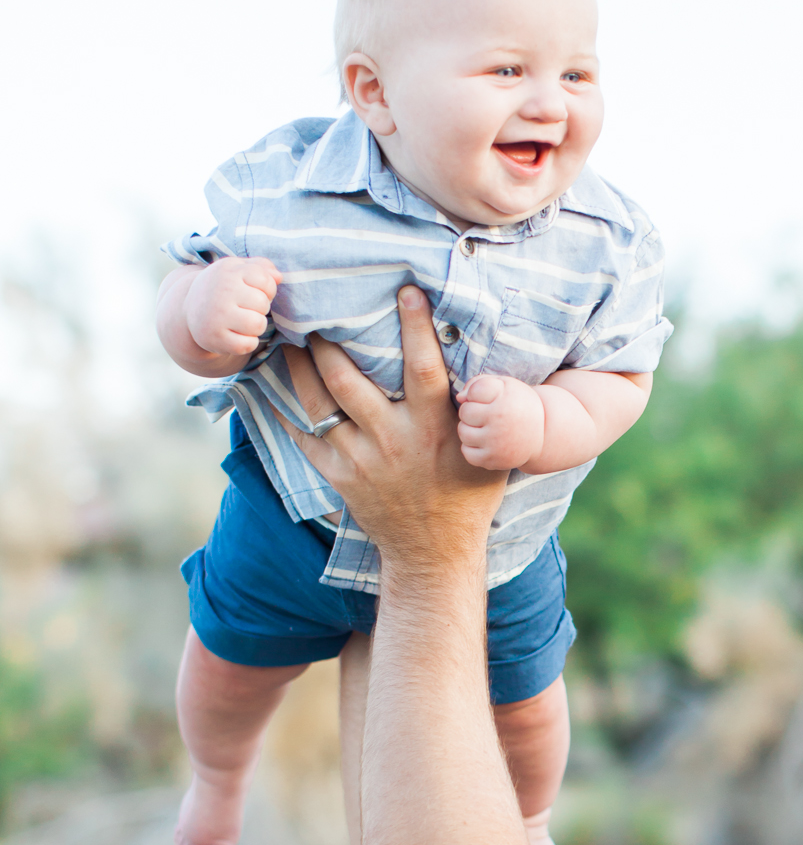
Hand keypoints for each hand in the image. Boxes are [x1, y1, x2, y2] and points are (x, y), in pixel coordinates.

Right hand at [184, 257, 279, 357]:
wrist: (190, 308)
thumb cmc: (223, 286)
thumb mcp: (238, 269)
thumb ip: (261, 266)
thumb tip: (278, 277)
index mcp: (229, 271)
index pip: (266, 281)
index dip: (267, 289)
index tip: (254, 290)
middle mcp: (221, 292)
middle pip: (263, 304)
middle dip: (260, 308)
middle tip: (246, 307)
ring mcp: (216, 316)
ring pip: (258, 325)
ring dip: (256, 326)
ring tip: (244, 321)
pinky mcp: (215, 339)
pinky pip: (248, 345)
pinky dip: (248, 342)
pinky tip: (237, 334)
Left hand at [270, 289, 507, 573]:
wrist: (435, 553)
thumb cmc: (468, 496)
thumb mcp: (487, 452)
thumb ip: (479, 411)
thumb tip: (488, 364)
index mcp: (435, 429)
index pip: (424, 369)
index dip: (415, 328)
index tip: (406, 290)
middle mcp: (395, 440)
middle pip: (351, 381)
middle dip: (329, 341)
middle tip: (314, 309)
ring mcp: (362, 459)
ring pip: (321, 405)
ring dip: (301, 368)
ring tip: (289, 338)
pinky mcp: (340, 477)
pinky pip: (305, 438)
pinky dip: (286, 412)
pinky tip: (272, 388)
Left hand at [455, 374, 546, 471]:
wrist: (541, 435)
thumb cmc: (518, 405)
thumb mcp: (506, 386)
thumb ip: (480, 383)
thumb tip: (460, 397)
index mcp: (505, 402)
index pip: (474, 392)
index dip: (478, 393)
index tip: (490, 397)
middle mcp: (500, 424)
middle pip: (465, 412)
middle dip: (472, 410)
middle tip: (486, 413)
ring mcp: (496, 444)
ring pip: (463, 432)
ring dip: (470, 428)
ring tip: (484, 426)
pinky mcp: (492, 460)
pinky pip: (466, 452)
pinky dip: (471, 446)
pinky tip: (484, 441)